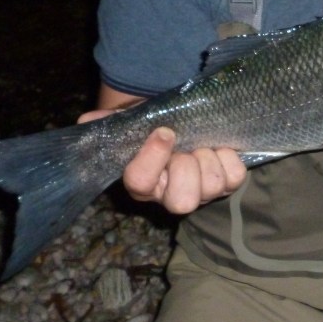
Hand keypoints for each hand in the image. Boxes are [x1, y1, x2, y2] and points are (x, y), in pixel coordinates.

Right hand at [77, 110, 247, 213]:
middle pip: (181, 201)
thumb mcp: (134, 121)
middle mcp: (170, 194)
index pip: (140, 182)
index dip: (153, 157)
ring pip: (211, 187)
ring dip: (209, 159)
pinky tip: (221, 148)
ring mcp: (201, 193)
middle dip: (186, 168)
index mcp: (142, 181)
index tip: (164, 131)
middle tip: (187, 148)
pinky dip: (230, 158)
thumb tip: (87, 121)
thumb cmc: (156, 125)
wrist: (186, 122)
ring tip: (203, 146)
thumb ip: (112, 122)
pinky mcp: (227, 184)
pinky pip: (235, 178)